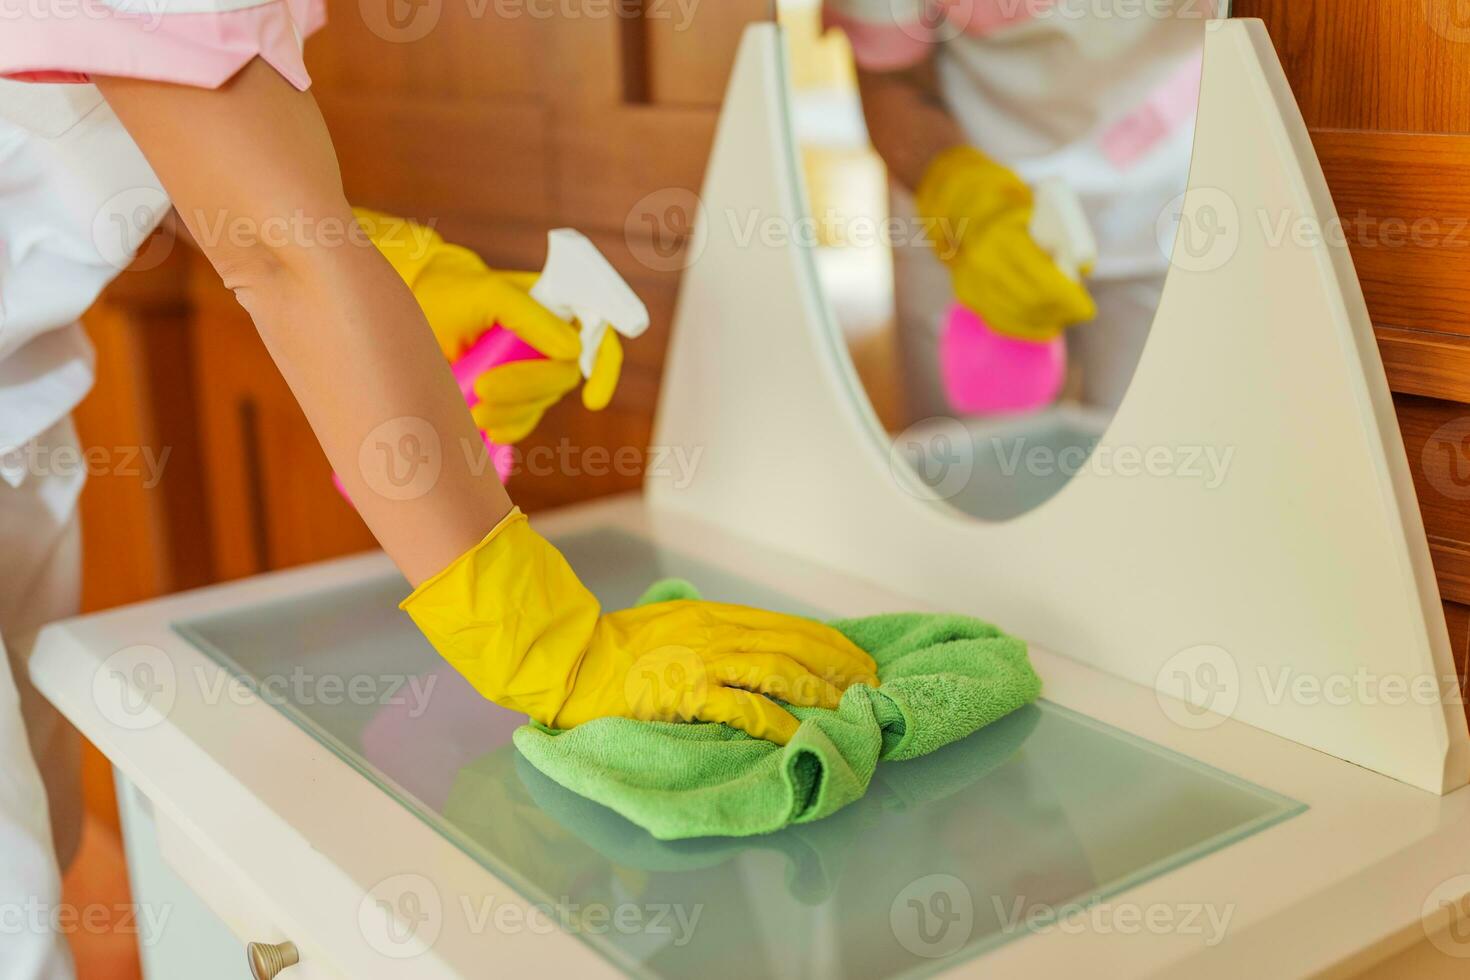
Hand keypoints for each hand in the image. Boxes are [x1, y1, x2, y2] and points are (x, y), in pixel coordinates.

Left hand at [355, 209, 623, 441]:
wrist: (415, 310)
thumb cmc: (454, 292)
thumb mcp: (488, 293)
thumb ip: (532, 316)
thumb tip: (574, 351)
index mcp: (557, 306)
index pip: (599, 333)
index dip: (606, 367)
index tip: (593, 401)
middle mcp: (551, 338)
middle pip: (562, 377)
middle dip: (527, 389)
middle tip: (483, 389)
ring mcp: (532, 367)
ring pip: (540, 402)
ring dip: (511, 412)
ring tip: (473, 411)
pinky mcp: (511, 394)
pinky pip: (522, 420)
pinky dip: (508, 428)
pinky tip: (488, 430)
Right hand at [401, 510, 879, 744]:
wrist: (569, 661)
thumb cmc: (615, 648)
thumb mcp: (669, 623)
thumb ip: (707, 631)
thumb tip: (742, 644)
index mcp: (715, 616)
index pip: (789, 626)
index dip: (831, 644)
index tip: (859, 661)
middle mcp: (717, 633)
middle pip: (796, 647)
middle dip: (840, 668)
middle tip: (871, 689)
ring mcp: (703, 663)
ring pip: (780, 674)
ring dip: (820, 693)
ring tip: (848, 711)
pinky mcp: (687, 694)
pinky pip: (746, 708)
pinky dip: (780, 721)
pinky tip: (802, 734)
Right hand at [916, 148, 1095, 340]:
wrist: (964, 209)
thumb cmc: (1012, 212)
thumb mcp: (1039, 214)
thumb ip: (1062, 237)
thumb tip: (1084, 268)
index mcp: (1004, 236)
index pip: (1042, 279)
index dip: (1068, 298)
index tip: (1087, 309)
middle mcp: (983, 260)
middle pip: (1030, 300)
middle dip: (1060, 311)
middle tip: (1079, 312)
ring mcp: (971, 279)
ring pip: (1015, 313)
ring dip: (1043, 320)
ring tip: (1063, 318)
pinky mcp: (966, 293)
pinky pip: (999, 320)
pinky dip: (1024, 327)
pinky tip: (1043, 327)